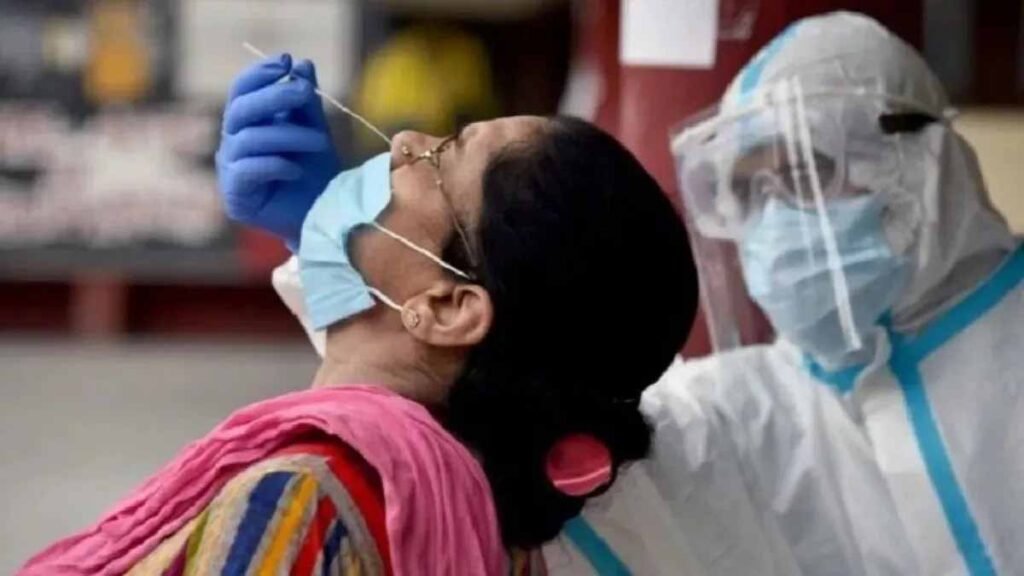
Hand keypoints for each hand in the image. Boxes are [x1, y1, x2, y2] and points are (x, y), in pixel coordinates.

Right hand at [216, 54, 341, 249]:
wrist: (322, 218)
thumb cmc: (316, 175)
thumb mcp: (315, 131)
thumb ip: (306, 103)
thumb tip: (303, 64)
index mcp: (247, 125)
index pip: (242, 91)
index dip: (259, 73)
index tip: (286, 60)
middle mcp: (233, 145)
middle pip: (240, 110)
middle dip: (273, 96)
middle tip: (303, 92)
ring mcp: (230, 171)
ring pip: (248, 139)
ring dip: (288, 135)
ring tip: (321, 142)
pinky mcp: (235, 197)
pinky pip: (247, 170)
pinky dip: (275, 164)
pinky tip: (296, 168)